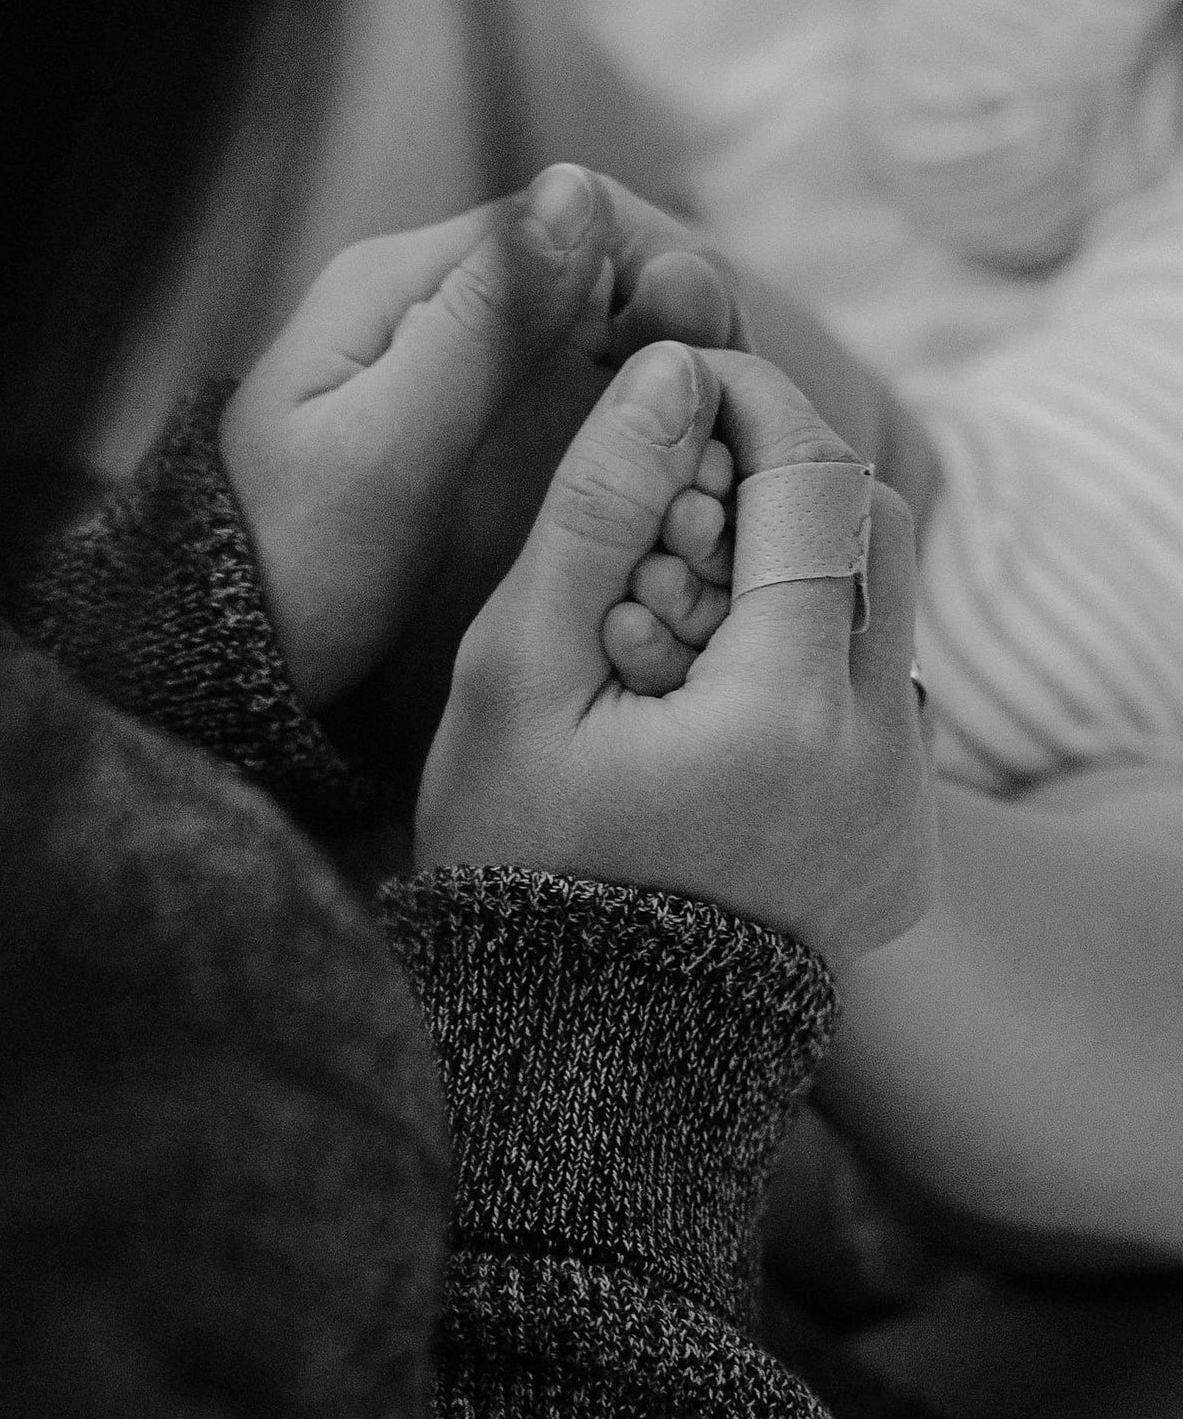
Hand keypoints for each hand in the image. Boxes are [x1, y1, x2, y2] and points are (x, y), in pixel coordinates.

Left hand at [221, 167, 745, 714]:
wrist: (225, 657)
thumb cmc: (293, 561)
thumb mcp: (386, 444)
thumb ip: (482, 324)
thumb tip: (578, 189)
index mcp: (402, 283)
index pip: (566, 216)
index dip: (657, 264)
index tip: (715, 346)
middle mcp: (432, 307)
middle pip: (592, 271)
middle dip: (676, 322)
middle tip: (734, 406)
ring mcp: (453, 370)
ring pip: (595, 335)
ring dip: (667, 371)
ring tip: (724, 441)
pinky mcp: (468, 430)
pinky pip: (573, 394)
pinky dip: (634, 415)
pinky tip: (680, 466)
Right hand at [416, 344, 937, 969]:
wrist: (570, 1047)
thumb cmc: (515, 860)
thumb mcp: (518, 675)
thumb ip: (597, 509)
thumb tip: (670, 371)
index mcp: (789, 714)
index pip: (816, 483)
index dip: (750, 401)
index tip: (678, 383)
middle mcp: (883, 758)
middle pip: (873, 530)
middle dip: (776, 479)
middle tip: (667, 501)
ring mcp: (903, 807)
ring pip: (883, 607)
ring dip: (791, 564)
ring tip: (670, 610)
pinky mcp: (901, 840)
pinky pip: (878, 692)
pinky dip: (805, 651)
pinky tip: (703, 693)